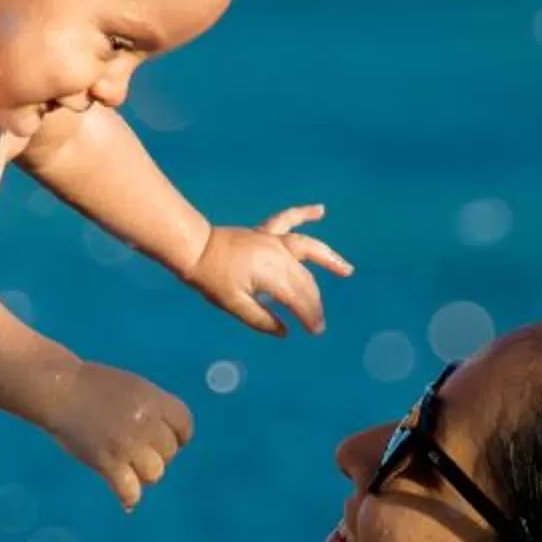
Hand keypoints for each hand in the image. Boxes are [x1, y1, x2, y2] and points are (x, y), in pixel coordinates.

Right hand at [48, 362, 192, 509]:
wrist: (58, 388)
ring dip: (144, 474)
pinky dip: (129, 497)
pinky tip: (125, 497)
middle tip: (135, 451)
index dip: (176, 437)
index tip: (161, 441)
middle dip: (156, 454)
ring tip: (129, 469)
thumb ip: (151, 409)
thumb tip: (166, 436)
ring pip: (155, 473)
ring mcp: (128, 444)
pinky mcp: (107, 462)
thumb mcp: (131, 387)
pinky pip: (130, 491)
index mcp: (155, 400)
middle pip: (169, 452)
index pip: (185, 426)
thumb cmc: (91, 385)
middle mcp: (147, 423)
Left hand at [186, 206, 352, 336]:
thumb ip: (261, 319)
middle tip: (319, 322)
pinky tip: (320, 210)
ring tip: (346, 269)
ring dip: (328, 258)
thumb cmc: (212, 279)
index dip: (310, 316)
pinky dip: (304, 213)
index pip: (299, 299)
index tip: (316, 331)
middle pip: (306, 280)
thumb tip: (285, 331)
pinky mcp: (266, 232)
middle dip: (315, 302)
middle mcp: (279, 255)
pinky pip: (288, 219)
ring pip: (309, 249)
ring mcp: (274, 240)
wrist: (195, 248)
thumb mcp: (234, 306)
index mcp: (272, 275)